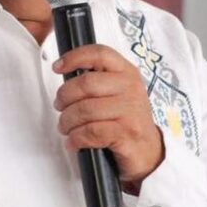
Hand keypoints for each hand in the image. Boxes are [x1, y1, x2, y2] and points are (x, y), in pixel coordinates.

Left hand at [53, 45, 164, 188]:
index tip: (58, 67)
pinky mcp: (127, 133)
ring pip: (85, 109)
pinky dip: (76, 138)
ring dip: (67, 121)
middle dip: (64, 97)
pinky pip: (91, 132)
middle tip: (60, 107)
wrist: (149, 152)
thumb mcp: (118, 94)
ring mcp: (131, 111)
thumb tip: (65, 76)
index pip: (100, 54)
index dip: (75, 57)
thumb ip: (98, 82)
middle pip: (86, 83)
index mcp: (127, 73)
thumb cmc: (127, 121)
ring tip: (66, 127)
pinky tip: (74, 142)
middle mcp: (131, 88)